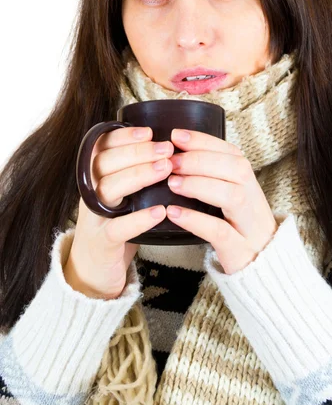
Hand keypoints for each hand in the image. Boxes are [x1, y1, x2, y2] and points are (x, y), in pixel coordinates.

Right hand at [64, 126, 173, 298]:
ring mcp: (94, 218)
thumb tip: (168, 147)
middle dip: (137, 152)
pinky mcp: (102, 244)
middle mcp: (90, 193)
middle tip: (166, 149)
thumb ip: (135, 173)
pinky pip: (117, 229)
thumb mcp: (122, 195)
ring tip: (166, 169)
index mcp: (95, 177)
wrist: (93, 272)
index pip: (102, 148)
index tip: (148, 131)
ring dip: (139, 175)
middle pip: (106, 163)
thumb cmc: (116, 226)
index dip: (123, 137)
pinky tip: (160, 211)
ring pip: (109, 188)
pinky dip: (138, 219)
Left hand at [166, 128, 277, 274]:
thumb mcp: (231, 199)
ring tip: (172, 183)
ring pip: (232, 196)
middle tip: (170, 161)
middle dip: (200, 160)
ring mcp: (250, 226)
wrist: (264, 270)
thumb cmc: (237, 229)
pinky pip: (220, 232)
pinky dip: (196, 219)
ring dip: (199, 184)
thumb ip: (212, 178)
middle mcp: (254, 200)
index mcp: (249, 184)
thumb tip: (176, 154)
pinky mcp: (240, 251)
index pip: (231, 152)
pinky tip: (174, 212)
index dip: (204, 141)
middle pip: (235, 169)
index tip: (177, 135)